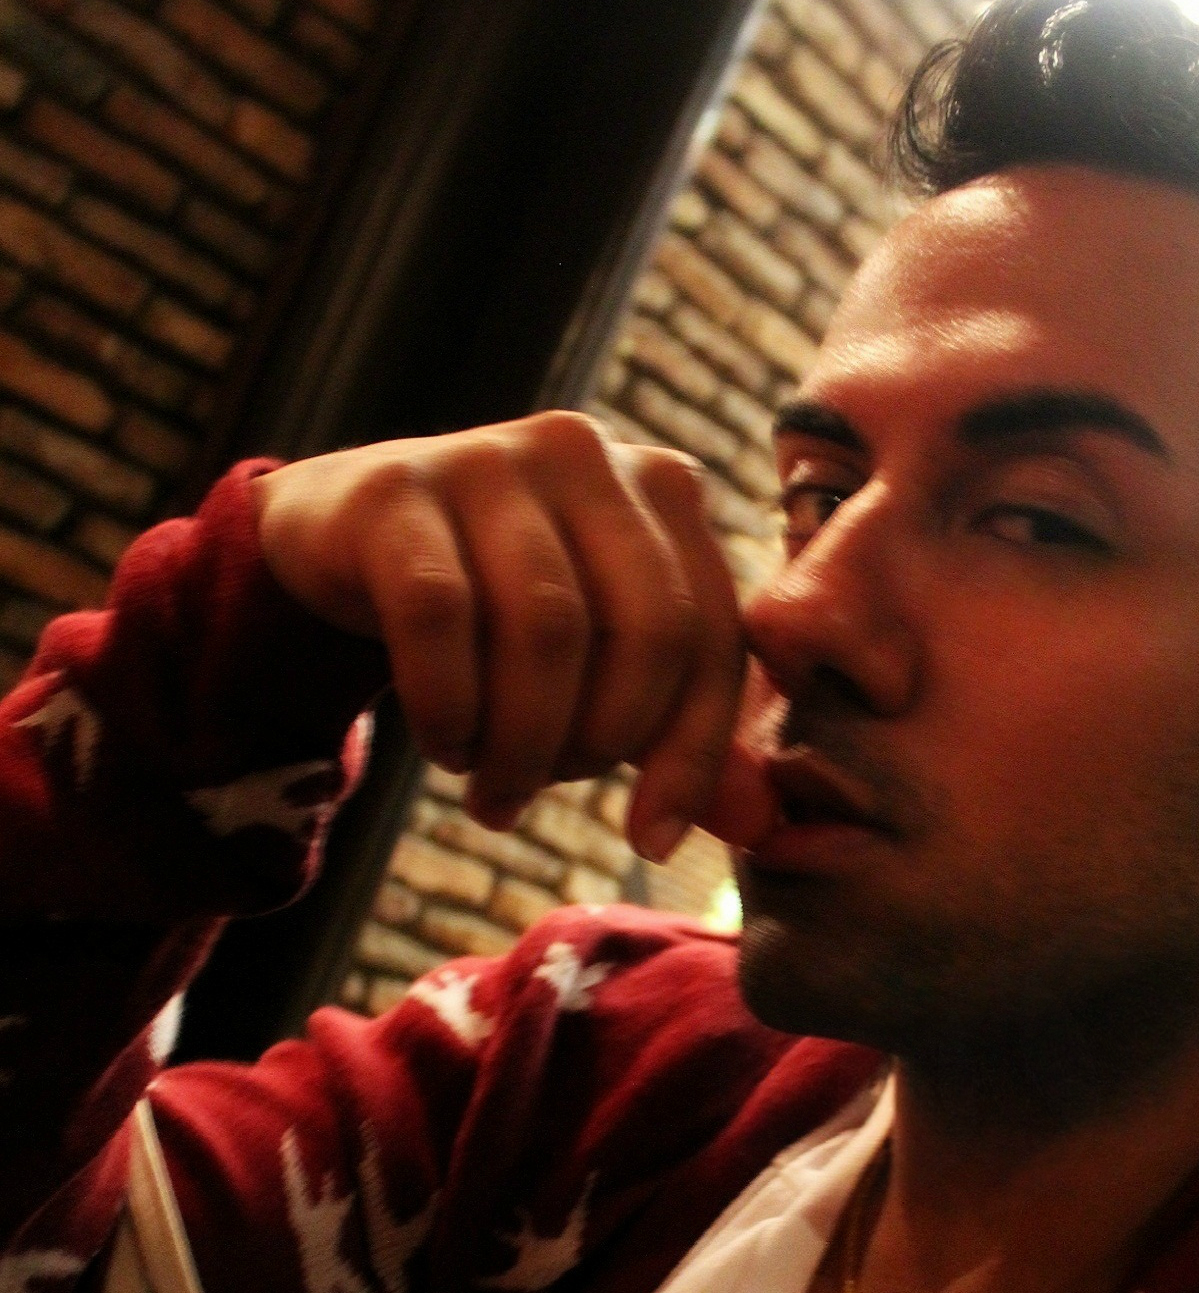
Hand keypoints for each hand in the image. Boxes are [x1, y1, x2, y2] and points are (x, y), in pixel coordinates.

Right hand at [253, 412, 773, 855]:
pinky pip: (440, 619)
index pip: (712, 637)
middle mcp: (589, 452)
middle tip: (546, 790)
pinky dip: (448, 707)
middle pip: (645, 631)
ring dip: (520, 742)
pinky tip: (444, 744)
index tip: (649, 841)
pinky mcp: (396, 488)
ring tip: (491, 785)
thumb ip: (678, 735)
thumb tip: (759, 827)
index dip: (691, 754)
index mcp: (665, 489)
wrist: (344, 548)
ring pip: (546, 630)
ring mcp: (489, 456)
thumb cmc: (497, 617)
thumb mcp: (600, 669)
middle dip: (600, 744)